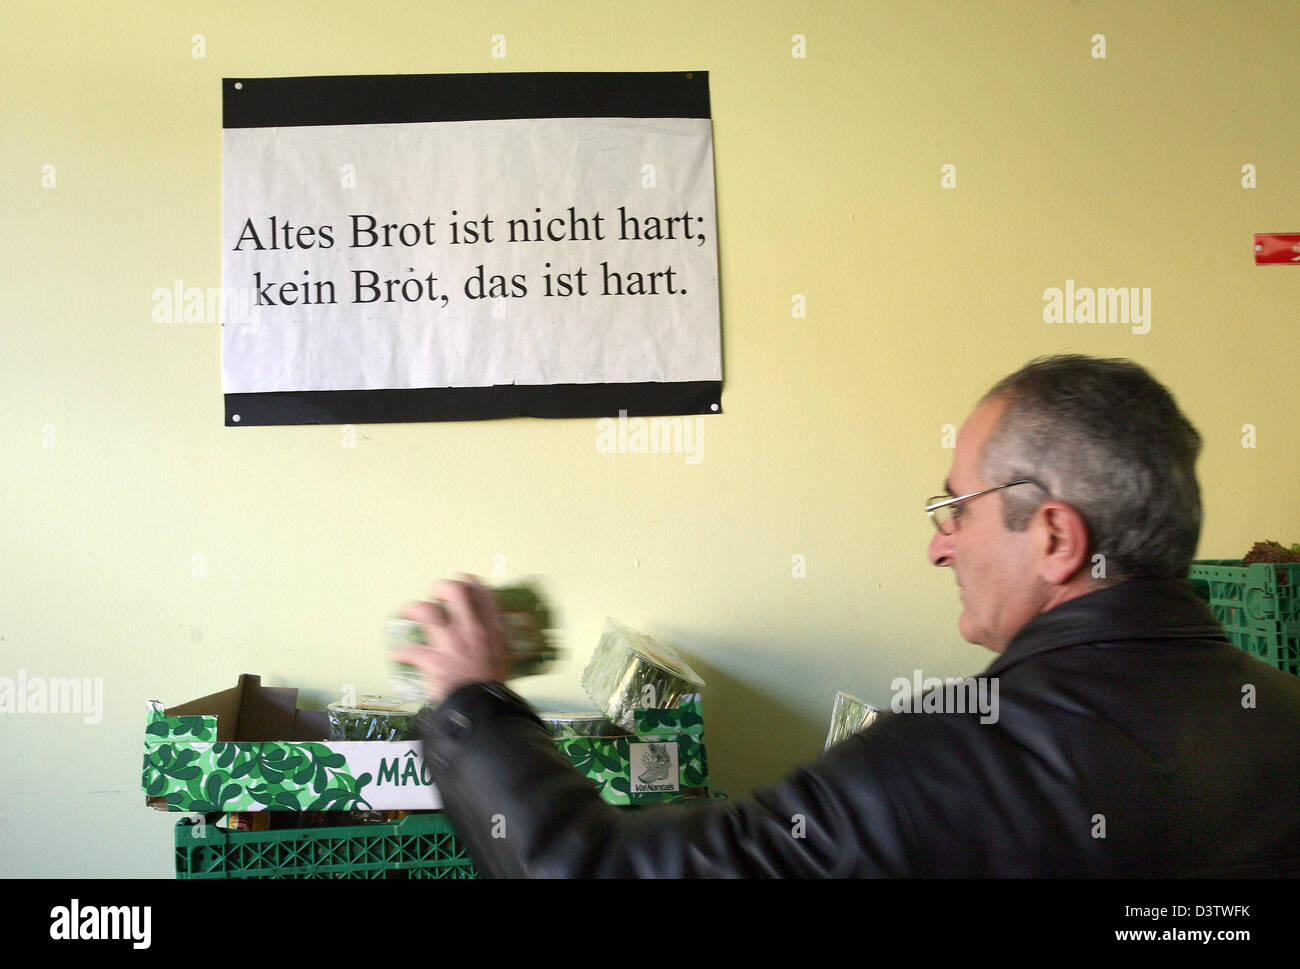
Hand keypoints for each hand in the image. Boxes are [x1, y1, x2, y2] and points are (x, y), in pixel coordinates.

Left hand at [393, 574, 511, 703]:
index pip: (483, 593)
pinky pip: (410, 650)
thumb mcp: (501, 657)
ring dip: (412, 608)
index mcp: (491, 629)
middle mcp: (471, 630)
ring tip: (405, 611)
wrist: (484, 709)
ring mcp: (452, 644)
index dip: (470, 582)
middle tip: (434, 594)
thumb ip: (491, 642)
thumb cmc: (493, 687)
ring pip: (426, 611)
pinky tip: (396, 653)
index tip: (462, 582)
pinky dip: (401, 651)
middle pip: (455, 591)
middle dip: (440, 587)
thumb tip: (483, 637)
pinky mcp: (434, 661)